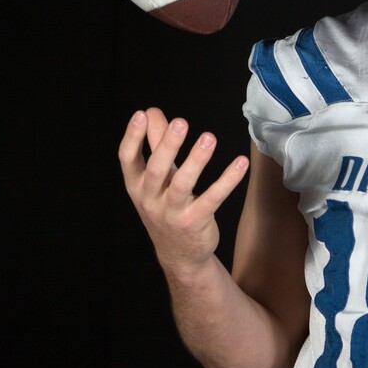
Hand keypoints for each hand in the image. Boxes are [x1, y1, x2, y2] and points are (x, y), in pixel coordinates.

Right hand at [118, 107, 248, 275]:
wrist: (179, 255)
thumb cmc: (166, 207)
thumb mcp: (157, 179)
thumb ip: (155, 145)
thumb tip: (151, 113)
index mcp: (136, 186)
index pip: (127, 159)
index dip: (132, 137)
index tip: (141, 114)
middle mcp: (150, 199)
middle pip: (156, 170)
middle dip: (167, 145)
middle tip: (180, 122)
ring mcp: (173, 213)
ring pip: (183, 185)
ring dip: (196, 160)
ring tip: (209, 138)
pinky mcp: (196, 222)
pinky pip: (213, 199)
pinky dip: (227, 180)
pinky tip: (240, 163)